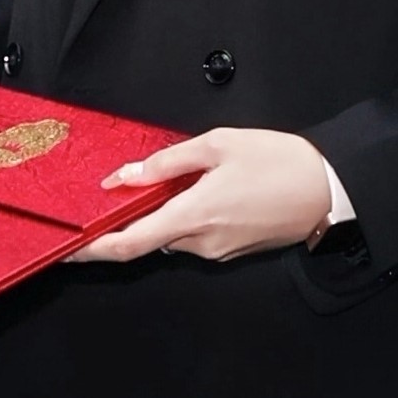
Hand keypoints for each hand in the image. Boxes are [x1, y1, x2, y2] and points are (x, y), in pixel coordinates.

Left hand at [71, 128, 335, 264]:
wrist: (330, 189)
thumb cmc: (281, 162)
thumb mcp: (219, 145)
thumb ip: (167, 162)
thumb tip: (125, 177)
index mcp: (194, 215)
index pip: (129, 244)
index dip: (93, 249)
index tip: (68, 247)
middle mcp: (201, 242)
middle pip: (149, 235)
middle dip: (136, 214)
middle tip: (133, 186)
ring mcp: (218, 251)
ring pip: (173, 233)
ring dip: (168, 211)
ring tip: (189, 176)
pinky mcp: (232, 251)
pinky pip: (196, 235)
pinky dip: (189, 215)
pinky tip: (209, 190)